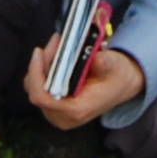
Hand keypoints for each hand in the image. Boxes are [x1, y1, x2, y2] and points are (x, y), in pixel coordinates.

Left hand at [24, 38, 144, 129]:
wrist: (121, 85)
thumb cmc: (117, 77)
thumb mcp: (117, 66)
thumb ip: (106, 62)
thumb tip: (95, 57)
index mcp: (77, 110)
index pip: (42, 97)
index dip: (36, 74)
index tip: (39, 53)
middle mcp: (63, 115)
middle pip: (36, 88)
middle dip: (43, 61)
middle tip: (57, 41)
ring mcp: (57, 112)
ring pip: (34, 85)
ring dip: (43, 63)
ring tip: (59, 44)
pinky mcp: (54, 104)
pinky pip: (39, 85)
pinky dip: (45, 68)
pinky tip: (57, 54)